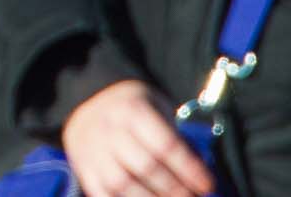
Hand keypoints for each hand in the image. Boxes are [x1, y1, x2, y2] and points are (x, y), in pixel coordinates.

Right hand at [62, 79, 217, 196]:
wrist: (89, 103)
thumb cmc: (134, 110)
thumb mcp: (156, 108)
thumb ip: (175, 137)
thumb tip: (200, 173)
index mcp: (131, 109)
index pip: (164, 143)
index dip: (189, 168)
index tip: (207, 184)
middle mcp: (108, 128)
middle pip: (145, 166)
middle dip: (174, 188)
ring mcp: (92, 150)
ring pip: (121, 184)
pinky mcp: (84, 168)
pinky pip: (102, 194)